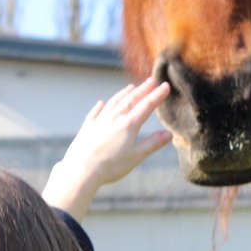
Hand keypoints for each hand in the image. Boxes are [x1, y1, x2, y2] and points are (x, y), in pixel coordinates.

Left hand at [41, 77, 172, 221]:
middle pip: (131, 100)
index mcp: (129, 125)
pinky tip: (101, 103)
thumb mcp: (136, 156)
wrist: (81, 170)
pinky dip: (100, 107)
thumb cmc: (110, 166)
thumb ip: (152, 143)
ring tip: (131, 88)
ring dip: (123, 94)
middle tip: (151, 80)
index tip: (165, 86)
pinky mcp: (87, 128)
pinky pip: (95, 113)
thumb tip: (169, 134)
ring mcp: (99, 121)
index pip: (146, 106)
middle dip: (143, 90)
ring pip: (113, 103)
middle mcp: (114, 118)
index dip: (157, 95)